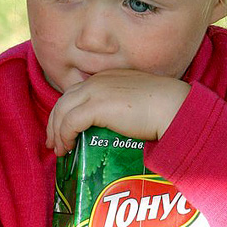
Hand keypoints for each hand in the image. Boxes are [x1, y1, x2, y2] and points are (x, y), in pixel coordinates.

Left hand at [46, 69, 190, 155]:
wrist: (173, 106)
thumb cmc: (163, 107)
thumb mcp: (137, 100)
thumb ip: (123, 106)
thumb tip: (119, 125)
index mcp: (107, 77)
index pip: (76, 92)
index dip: (65, 111)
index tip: (63, 129)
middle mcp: (97, 81)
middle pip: (64, 100)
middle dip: (55, 122)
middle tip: (54, 142)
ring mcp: (95, 92)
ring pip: (62, 111)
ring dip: (57, 132)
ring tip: (60, 150)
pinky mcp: (96, 107)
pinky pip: (70, 122)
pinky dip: (64, 136)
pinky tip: (68, 148)